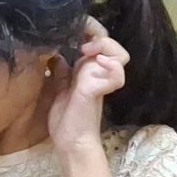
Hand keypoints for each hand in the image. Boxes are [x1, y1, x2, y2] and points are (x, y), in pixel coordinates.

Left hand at [49, 19, 127, 156]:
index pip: (99, 42)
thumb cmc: (65, 120)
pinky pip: (117, 75)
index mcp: (88, 71)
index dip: (91, 32)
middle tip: (82, 46)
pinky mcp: (97, 91)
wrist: (70, 144)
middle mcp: (98, 74)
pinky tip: (97, 65)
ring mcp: (100, 82)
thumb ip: (61, 72)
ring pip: (120, 55)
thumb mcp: (58, 89)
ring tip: (89, 52)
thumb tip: (56, 54)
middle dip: (99, 37)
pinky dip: (111, 68)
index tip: (74, 35)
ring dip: (106, 48)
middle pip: (114, 45)